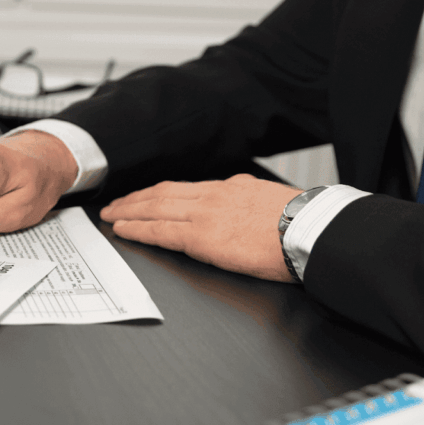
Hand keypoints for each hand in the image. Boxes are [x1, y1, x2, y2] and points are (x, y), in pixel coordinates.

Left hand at [100, 174, 302, 282]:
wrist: (312, 231)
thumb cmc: (304, 224)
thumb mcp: (273, 202)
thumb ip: (250, 204)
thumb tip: (244, 212)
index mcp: (233, 188)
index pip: (187, 189)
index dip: (161, 193)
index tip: (146, 197)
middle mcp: (214, 195)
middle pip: (163, 194)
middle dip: (136, 199)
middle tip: (116, 204)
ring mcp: (206, 214)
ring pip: (155, 208)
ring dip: (129, 211)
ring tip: (111, 215)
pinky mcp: (202, 237)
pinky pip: (160, 231)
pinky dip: (137, 229)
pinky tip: (123, 229)